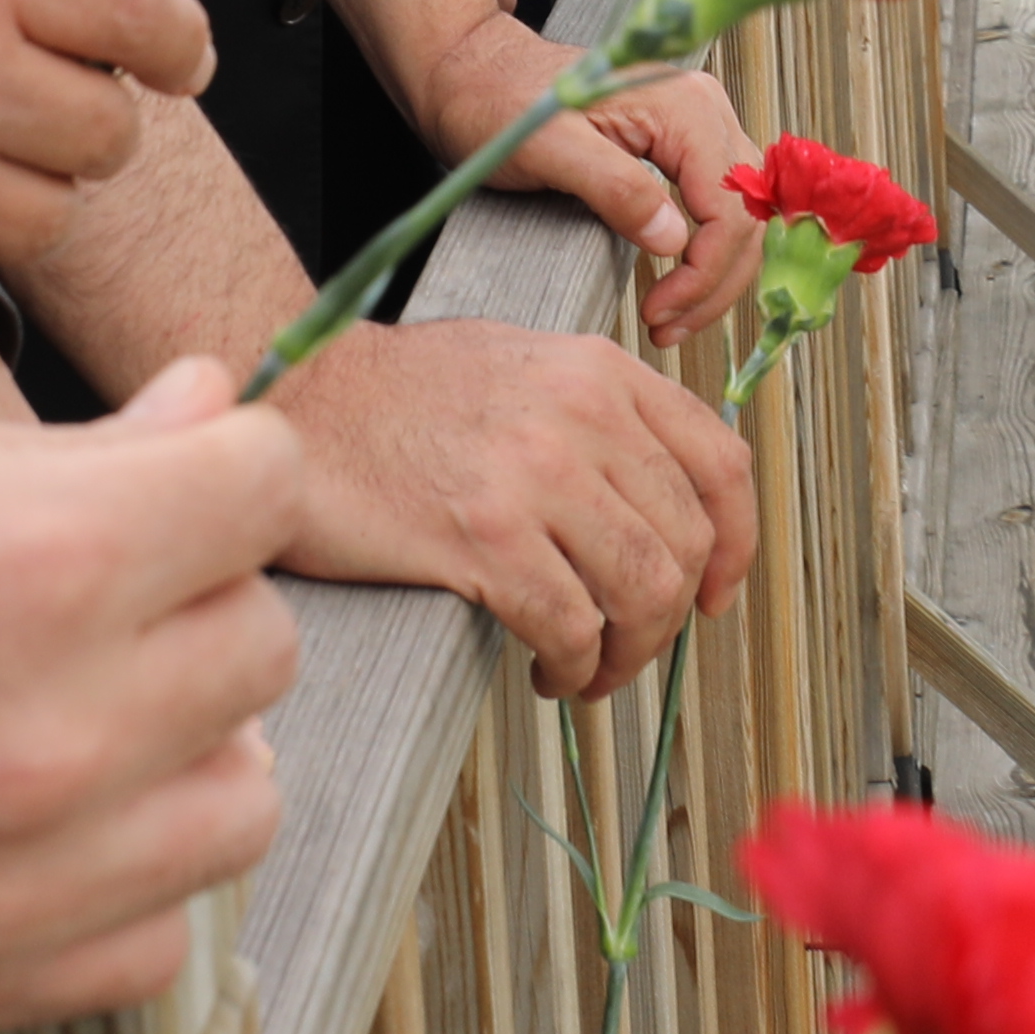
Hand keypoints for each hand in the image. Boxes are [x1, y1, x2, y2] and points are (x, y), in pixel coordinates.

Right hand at [0, 365, 305, 1023]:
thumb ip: (71, 449)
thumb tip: (213, 413)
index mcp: (36, 562)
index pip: (264, 486)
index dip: (215, 459)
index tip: (169, 472)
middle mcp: (54, 732)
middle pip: (261, 642)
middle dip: (188, 594)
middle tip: (86, 584)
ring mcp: (17, 881)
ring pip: (240, 800)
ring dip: (181, 742)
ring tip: (72, 704)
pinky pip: (154, 936)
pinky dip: (119, 877)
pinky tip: (32, 820)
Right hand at [274, 313, 760, 699]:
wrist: (298, 400)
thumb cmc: (398, 395)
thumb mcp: (523, 364)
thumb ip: (598, 413)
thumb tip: (658, 495)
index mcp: (601, 371)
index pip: (721, 465)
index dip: (736, 546)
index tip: (714, 595)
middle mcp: (583, 415)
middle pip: (687, 544)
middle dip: (667, 620)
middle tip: (627, 647)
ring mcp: (536, 474)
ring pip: (643, 594)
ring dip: (625, 655)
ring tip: (585, 670)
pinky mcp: (484, 536)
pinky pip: (572, 627)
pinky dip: (574, 667)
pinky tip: (545, 670)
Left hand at [383, 10, 756, 346]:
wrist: (476, 72)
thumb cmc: (501, 100)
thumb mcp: (548, 149)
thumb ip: (615, 188)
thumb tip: (674, 240)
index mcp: (682, 105)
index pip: (730, 206)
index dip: (703, 271)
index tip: (661, 310)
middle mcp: (701, 107)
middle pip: (745, 214)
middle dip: (714, 281)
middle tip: (667, 326)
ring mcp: (695, 123)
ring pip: (739, 212)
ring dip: (715, 272)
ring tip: (673, 316)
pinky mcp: (681, 140)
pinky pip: (718, 203)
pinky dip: (706, 249)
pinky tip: (679, 279)